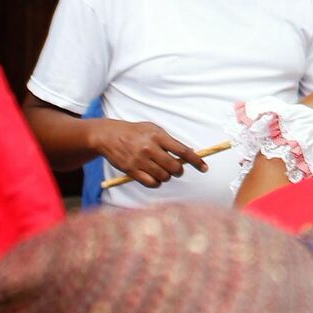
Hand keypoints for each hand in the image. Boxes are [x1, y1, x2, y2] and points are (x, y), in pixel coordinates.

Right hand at [88, 119, 208, 187]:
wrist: (108, 136)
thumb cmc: (135, 132)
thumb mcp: (153, 129)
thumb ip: (170, 141)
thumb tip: (190, 152)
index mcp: (158, 136)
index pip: (183, 151)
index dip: (196, 161)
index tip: (204, 168)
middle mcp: (149, 148)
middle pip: (174, 167)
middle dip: (179, 170)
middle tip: (176, 169)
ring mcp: (139, 160)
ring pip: (164, 177)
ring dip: (167, 176)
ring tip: (162, 170)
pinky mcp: (131, 170)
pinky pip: (151, 183)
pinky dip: (156, 183)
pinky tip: (154, 177)